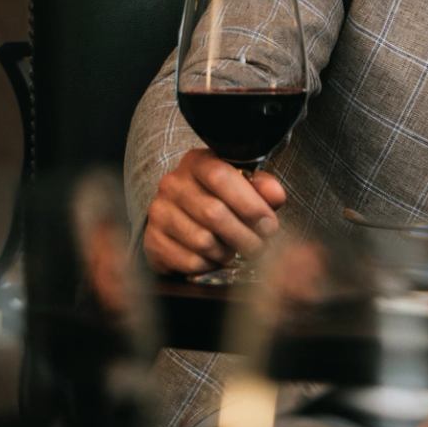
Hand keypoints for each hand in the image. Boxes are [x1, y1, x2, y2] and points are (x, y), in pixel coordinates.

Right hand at [142, 147, 285, 275]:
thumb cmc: (222, 198)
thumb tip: (275, 195)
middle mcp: (173, 184)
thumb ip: (263, 187)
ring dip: (228, 251)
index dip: (250, 204)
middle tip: (261, 246)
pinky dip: (211, 264)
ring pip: (202, 240)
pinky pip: (189, 260)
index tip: (269, 225)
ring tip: (237, 250)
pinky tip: (217, 257)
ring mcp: (159, 212)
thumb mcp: (246, 185)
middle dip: (245, 235)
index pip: (221, 177)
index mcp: (198, 162)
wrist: (184, 218)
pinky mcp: (152, 240)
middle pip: (213, 213)